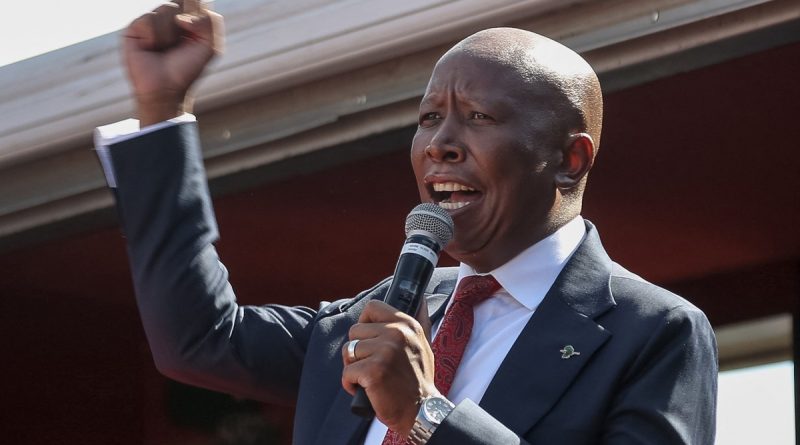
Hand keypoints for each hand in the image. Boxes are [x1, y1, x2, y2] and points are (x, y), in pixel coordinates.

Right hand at [123, 0, 223, 125]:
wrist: (166, 89)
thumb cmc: (187, 68)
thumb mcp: (209, 47)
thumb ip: (210, 23)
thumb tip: (182, 17)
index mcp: (187, 18)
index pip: (194, 1)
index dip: (195, 5)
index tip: (191, 22)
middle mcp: (169, 16)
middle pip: (181, 1)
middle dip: (186, 24)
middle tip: (181, 43)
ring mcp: (152, 20)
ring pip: (166, 9)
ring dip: (171, 34)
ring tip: (165, 49)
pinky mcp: (135, 27)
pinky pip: (149, 19)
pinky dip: (155, 37)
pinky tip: (151, 48)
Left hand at [342, 300, 438, 436]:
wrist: (422, 411)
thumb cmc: (418, 379)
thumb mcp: (423, 344)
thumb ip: (419, 319)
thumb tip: (420, 298)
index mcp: (407, 324)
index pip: (372, 307)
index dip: (365, 323)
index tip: (370, 340)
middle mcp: (397, 334)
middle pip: (355, 331)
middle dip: (358, 350)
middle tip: (373, 366)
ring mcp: (385, 352)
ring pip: (348, 351)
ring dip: (354, 367)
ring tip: (371, 378)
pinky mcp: (373, 371)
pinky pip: (347, 372)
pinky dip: (351, 384)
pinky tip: (366, 390)